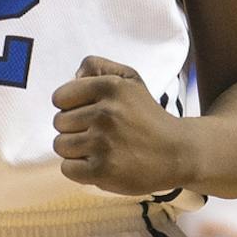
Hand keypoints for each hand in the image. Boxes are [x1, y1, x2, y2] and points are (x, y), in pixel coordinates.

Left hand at [51, 56, 185, 195]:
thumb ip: (97, 66)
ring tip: (98, 148)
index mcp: (109, 87)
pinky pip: (67, 168)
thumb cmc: (148, 116)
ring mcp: (103, 143)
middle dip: (74, 128)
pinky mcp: (102, 170)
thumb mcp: (130, 79)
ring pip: (60, 145)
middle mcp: (105, 113)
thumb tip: (73, 76)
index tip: (87, 113)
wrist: (177, 153)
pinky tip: (98, 163)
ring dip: (75, 149)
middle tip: (98, 132)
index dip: (70, 106)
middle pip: (59, 122)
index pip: (60, 97)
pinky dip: (78, 169)